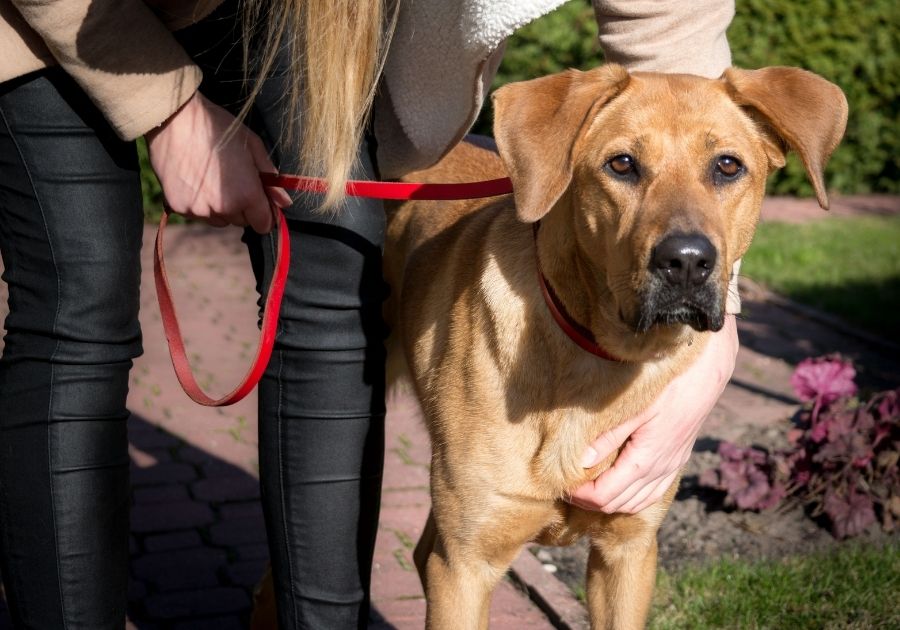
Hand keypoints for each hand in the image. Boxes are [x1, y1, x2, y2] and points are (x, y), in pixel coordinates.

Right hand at [145, 92, 291, 232]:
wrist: (174, 119)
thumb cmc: (217, 128)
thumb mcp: (252, 146)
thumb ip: (270, 178)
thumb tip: (285, 202)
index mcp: (246, 194)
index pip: (263, 224)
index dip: (264, 213)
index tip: (258, 201)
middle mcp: (223, 208)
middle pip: (241, 222)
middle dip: (242, 207)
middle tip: (232, 180)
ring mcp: (199, 210)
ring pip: (219, 220)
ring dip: (220, 208)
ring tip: (212, 179)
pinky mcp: (179, 207)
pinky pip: (197, 214)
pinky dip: (199, 204)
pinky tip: (195, 180)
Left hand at [569, 315, 738, 513]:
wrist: (705, 375)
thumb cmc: (667, 386)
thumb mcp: (634, 409)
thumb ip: (608, 436)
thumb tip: (581, 460)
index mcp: (644, 460)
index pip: (605, 495)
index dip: (580, 495)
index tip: (562, 484)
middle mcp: (659, 470)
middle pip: (618, 503)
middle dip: (590, 501)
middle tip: (568, 486)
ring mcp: (670, 468)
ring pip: (636, 502)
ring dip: (610, 502)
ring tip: (587, 488)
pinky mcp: (676, 461)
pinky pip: (652, 493)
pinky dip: (631, 498)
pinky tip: (618, 487)